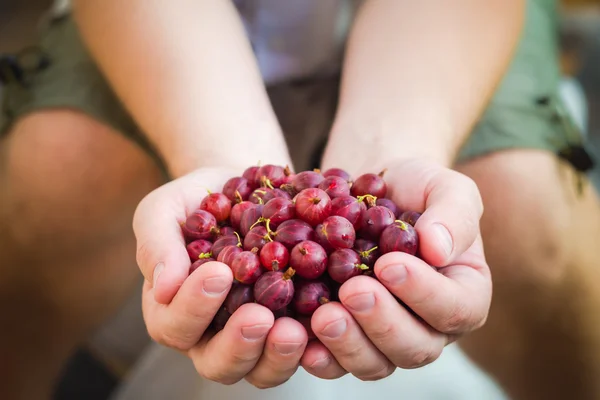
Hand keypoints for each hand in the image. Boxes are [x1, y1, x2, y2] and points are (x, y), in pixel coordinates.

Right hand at [133, 167, 307, 387]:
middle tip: (260, 316)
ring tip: (294, 330)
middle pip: (218, 364)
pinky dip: (316, 345)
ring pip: (261, 370)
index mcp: (174, 311)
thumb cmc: (198, 201)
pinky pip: (304, 350)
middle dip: (239, 345)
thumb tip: (163, 287)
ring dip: (277, 356)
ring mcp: (255, 335)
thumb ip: (156, 245)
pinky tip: (327, 321)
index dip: (194, 308)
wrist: (245, 187)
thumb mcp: (165, 210)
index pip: (175, 326)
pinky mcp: (293, 325)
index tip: (219, 273)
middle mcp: (212, 334)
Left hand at [300, 158, 491, 378]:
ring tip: (323, 315)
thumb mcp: (444, 186)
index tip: (389, 264)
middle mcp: (428, 326)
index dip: (424, 293)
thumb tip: (439, 249)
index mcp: (463, 294)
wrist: (371, 192)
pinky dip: (319, 355)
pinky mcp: (347, 338)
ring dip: (349, 344)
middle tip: (352, 291)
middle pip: (415, 348)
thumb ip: (453, 214)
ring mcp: (385, 338)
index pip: (455, 309)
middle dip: (382, 324)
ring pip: (376, 364)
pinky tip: (299, 337)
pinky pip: (336, 362)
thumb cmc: (414, 188)